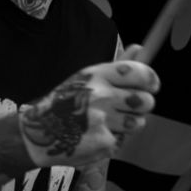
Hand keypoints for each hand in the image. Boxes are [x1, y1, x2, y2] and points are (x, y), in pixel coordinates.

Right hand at [19, 52, 159, 168]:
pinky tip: (95, 137)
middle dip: (141, 106)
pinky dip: (112, 141)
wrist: (38, 133)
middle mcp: (101, 95)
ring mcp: (102, 120)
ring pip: (138, 123)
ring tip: (108, 123)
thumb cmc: (65, 103)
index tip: (151, 87)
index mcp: (97, 75)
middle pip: (145, 101)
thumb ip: (117, 66)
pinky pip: (122, 141)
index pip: (140, 73)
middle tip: (127, 108)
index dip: (151, 81)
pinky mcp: (103, 142)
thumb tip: (140, 48)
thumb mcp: (86, 79)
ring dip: (128, 125)